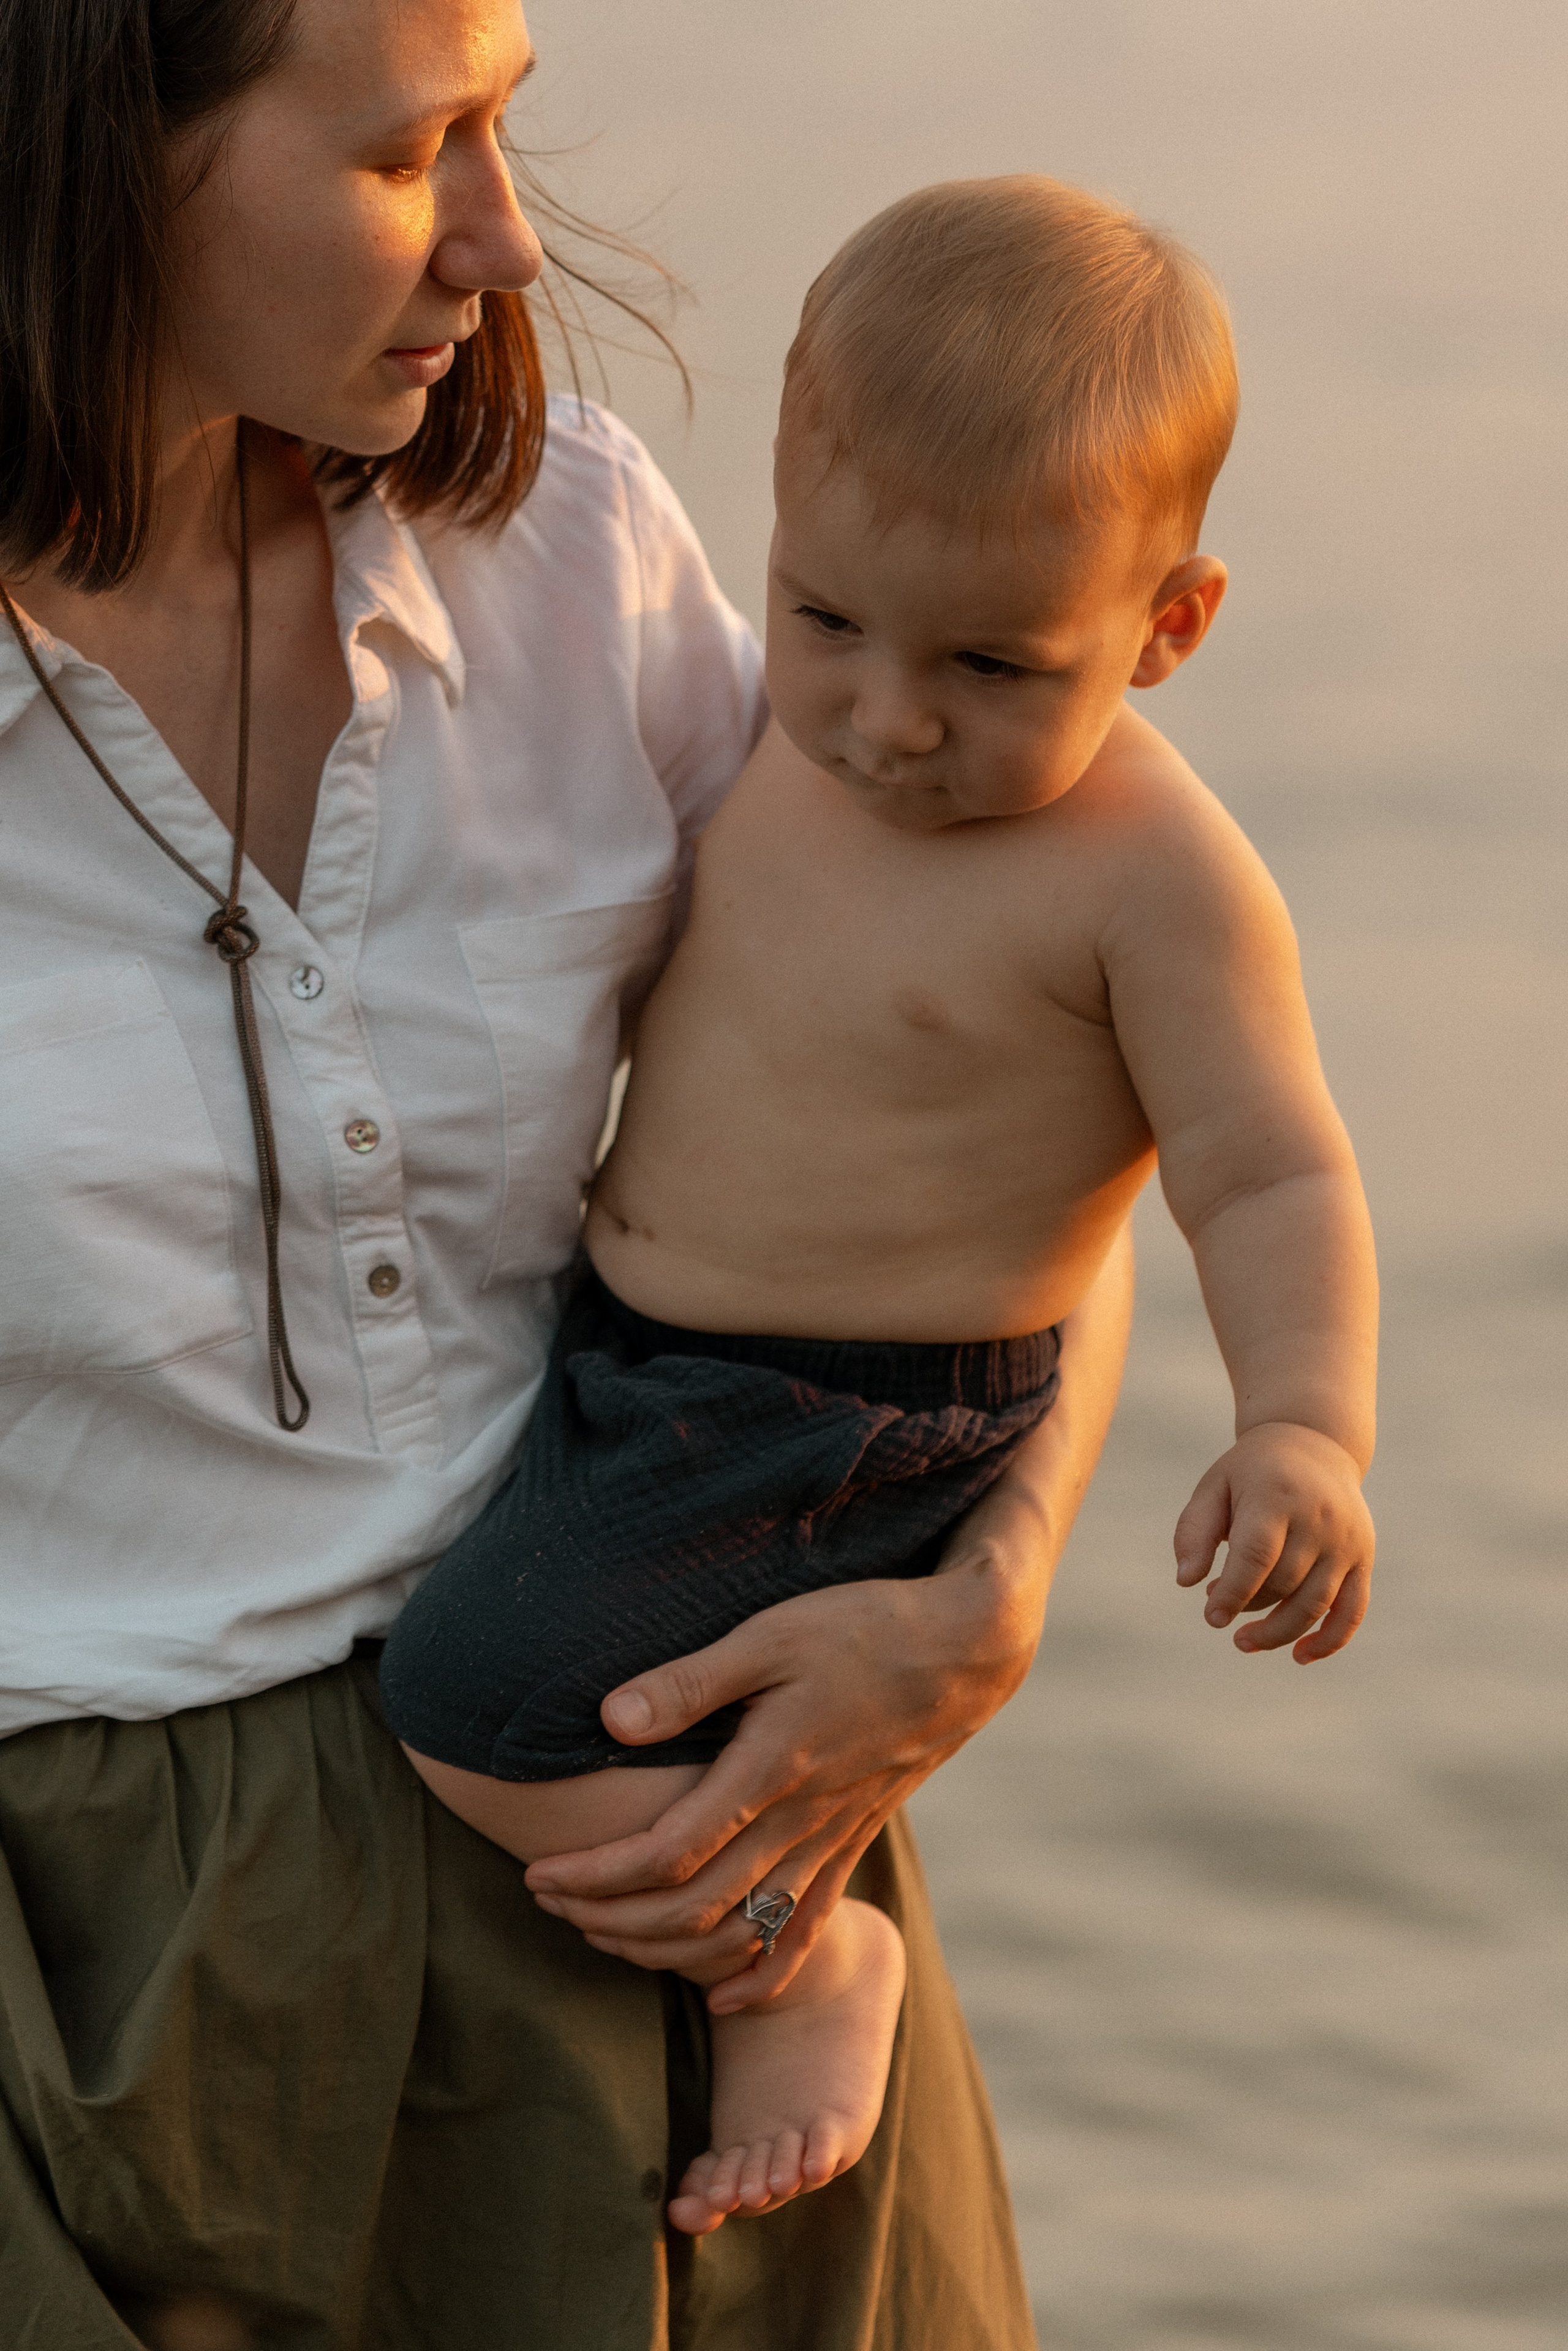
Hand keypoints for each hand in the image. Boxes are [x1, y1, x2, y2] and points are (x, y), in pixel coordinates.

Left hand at [525, 1223, 1134, 2002]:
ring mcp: (832, 1839)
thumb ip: (691, 1681)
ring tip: (603, 1935)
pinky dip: (759, 1974)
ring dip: (665, 1949)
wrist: (968, 1647)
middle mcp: (800, 1821)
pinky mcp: (855, 1839)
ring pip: (740, 1931)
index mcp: (770, 1770)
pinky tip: (726, 1998)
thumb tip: (608, 1720)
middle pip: (692, 1909)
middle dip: (611, 1919)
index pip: (666, 1855)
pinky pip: (805, 1929)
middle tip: (549, 1906)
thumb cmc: (864, 1626)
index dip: (596, 1876)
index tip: (539, 1874)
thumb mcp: (771, 1634)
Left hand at [1174, 1420, 1373, 1660]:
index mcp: (1277, 1495)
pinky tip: (1299, 1656)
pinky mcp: (1363, 1558)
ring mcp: (1347, 1541)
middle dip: (1248, 1605)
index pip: (1257, 1554)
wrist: (1313, 1444)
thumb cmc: (1251, 1473)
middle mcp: (1319, 1519)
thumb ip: (1194, 1530)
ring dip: (1279, 1632)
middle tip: (1218, 1606)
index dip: (1233, 1592)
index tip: (1211, 1615)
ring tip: (1244, 1641)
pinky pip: (1353, 1610)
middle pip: (1283, 1582)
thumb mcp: (1214, 1487)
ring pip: (1316, 1604)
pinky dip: (1330, 1640)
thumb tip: (1186, 1581)